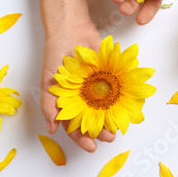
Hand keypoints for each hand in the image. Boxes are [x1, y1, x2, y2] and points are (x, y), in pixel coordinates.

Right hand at [41, 18, 115, 151]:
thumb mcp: (48, 83)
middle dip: (101, 131)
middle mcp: (84, 99)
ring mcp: (98, 89)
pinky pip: (118, 91)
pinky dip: (123, 100)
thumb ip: (49, 106)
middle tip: (109, 136)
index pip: (74, 127)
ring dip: (114, 119)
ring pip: (107, 109)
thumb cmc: (55, 55)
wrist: (70, 29)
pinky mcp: (110, 77)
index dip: (82, 138)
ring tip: (119, 125)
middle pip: (94, 121)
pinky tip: (128, 107)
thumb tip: (51, 130)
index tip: (91, 147)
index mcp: (68, 103)